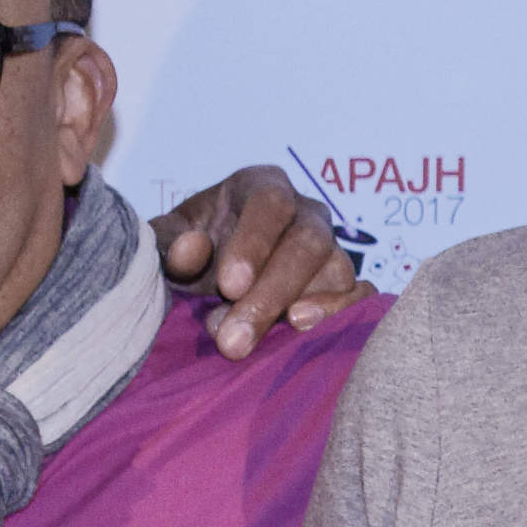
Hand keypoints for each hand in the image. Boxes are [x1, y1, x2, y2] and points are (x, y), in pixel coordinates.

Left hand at [150, 167, 367, 355]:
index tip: (229, 285)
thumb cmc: (189, 250)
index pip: (271, 204)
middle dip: (272, 292)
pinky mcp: (343, 283)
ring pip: (336, 270)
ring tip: (261, 339)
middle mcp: (305, 212)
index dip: (254, 243)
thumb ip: (169, 242)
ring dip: (300, 309)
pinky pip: (358, 295)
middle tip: (232, 338)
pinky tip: (304, 330)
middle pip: (308, 242)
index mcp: (262, 187)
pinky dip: (339, 313)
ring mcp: (331, 248)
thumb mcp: (167, 242)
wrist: (208, 277)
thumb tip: (191, 248)